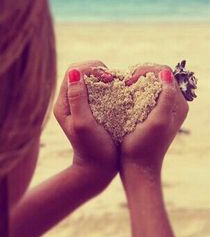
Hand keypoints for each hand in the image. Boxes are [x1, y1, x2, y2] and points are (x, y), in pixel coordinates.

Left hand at [54, 61, 118, 191]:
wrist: (98, 168)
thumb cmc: (92, 149)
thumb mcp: (83, 124)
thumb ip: (77, 99)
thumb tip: (74, 71)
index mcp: (63, 103)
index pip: (73, 71)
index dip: (90, 68)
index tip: (107, 78)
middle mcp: (70, 101)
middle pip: (82, 71)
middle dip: (98, 70)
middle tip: (113, 80)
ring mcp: (81, 104)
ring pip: (92, 79)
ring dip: (105, 78)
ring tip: (117, 84)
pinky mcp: (93, 109)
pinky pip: (99, 89)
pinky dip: (109, 87)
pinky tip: (118, 92)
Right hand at [121, 65, 188, 177]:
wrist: (138, 168)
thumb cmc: (145, 147)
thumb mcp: (158, 121)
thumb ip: (166, 97)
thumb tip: (166, 73)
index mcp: (178, 103)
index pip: (165, 73)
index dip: (147, 71)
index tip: (130, 80)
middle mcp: (173, 104)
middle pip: (157, 76)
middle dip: (140, 74)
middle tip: (125, 83)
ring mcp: (162, 108)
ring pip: (149, 84)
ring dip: (136, 82)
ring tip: (123, 87)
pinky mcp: (151, 113)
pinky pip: (144, 93)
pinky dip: (134, 90)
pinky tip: (123, 95)